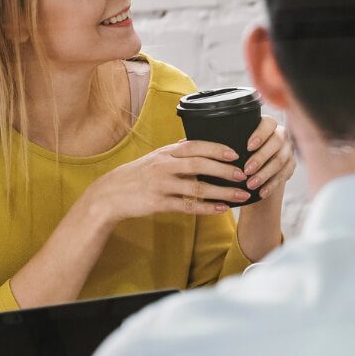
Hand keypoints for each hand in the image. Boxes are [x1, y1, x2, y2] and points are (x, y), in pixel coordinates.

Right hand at [84, 140, 249, 223]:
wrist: (110, 194)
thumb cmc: (139, 174)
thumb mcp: (156, 157)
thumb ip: (178, 153)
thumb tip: (204, 146)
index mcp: (166, 152)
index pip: (196, 146)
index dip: (217, 149)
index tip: (236, 154)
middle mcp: (164, 166)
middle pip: (200, 165)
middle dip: (225, 170)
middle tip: (244, 174)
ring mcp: (161, 185)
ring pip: (197, 188)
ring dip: (222, 192)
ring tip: (241, 195)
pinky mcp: (158, 203)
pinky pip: (187, 206)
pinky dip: (206, 208)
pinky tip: (221, 209)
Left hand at [241, 116, 295, 201]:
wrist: (255, 165)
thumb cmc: (241, 149)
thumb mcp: (238, 140)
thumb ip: (234, 138)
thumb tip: (216, 144)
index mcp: (269, 124)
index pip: (269, 124)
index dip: (260, 135)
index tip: (248, 147)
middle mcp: (282, 135)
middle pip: (276, 143)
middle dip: (260, 158)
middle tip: (246, 171)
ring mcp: (288, 150)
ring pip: (280, 161)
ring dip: (265, 174)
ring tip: (251, 185)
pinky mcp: (291, 165)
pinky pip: (283, 175)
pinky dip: (271, 185)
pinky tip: (261, 192)